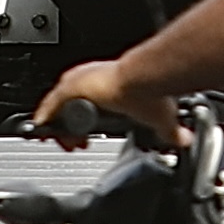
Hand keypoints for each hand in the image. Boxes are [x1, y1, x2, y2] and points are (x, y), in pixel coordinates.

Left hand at [33, 60, 169, 147]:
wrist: (145, 80)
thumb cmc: (151, 91)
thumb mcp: (158, 118)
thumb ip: (169, 131)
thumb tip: (184, 139)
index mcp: (110, 87)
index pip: (88, 105)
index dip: (83, 122)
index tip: (84, 138)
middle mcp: (92, 82)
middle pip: (69, 106)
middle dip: (68, 126)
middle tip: (70, 143)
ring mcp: (80, 84)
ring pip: (58, 106)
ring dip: (55, 123)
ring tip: (55, 139)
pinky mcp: (72, 87)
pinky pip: (50, 105)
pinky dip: (44, 116)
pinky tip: (40, 127)